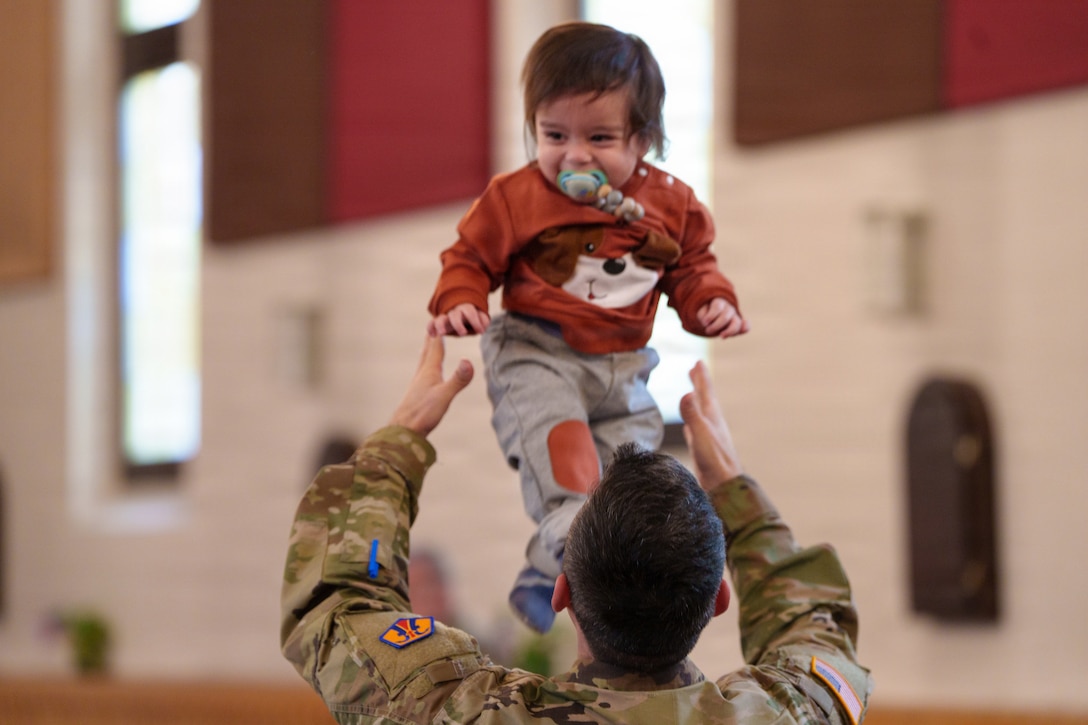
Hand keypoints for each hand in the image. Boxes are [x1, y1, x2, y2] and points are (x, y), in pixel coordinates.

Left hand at [389, 335, 473, 435]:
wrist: (403, 431)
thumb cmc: (423, 414)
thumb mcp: (445, 396)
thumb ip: (458, 379)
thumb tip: (468, 361)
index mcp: (429, 371)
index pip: (436, 347)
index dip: (440, 334)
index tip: (442, 319)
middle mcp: (421, 374)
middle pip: (427, 351)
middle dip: (432, 338)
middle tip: (433, 325)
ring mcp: (417, 385)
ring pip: (423, 362)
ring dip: (428, 351)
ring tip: (428, 345)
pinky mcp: (416, 395)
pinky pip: (423, 374)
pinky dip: (426, 366)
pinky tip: (426, 375)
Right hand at [427, 303, 490, 336]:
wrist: (461, 313)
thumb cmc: (472, 318)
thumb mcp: (479, 318)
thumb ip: (483, 320)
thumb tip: (483, 326)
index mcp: (466, 309)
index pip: (470, 312)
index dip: (475, 321)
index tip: (481, 332)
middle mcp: (455, 312)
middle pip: (454, 315)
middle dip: (458, 324)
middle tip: (463, 334)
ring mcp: (446, 318)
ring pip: (441, 318)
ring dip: (440, 325)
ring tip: (442, 334)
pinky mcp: (439, 323)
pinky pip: (431, 323)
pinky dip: (430, 328)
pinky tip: (433, 335)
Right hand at [679, 360, 743, 490]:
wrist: (724, 486)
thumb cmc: (714, 461)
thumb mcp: (701, 434)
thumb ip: (692, 414)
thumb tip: (687, 393)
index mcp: (712, 417)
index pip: (705, 392)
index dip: (701, 377)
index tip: (698, 362)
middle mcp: (712, 424)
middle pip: (705, 399)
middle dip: (700, 384)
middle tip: (695, 370)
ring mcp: (708, 436)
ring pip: (701, 413)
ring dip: (696, 401)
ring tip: (692, 394)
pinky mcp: (704, 449)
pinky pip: (696, 429)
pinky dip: (691, 422)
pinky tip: (689, 426)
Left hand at [697, 298, 748, 337]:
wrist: (713, 314)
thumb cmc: (706, 313)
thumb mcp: (701, 312)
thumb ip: (702, 315)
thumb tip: (707, 322)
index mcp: (719, 302)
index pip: (717, 307)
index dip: (711, 316)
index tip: (704, 323)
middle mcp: (729, 308)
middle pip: (725, 316)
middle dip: (715, 326)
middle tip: (707, 331)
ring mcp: (735, 316)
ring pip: (736, 322)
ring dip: (729, 331)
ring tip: (722, 336)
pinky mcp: (738, 326)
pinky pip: (746, 326)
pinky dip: (745, 327)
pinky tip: (742, 329)